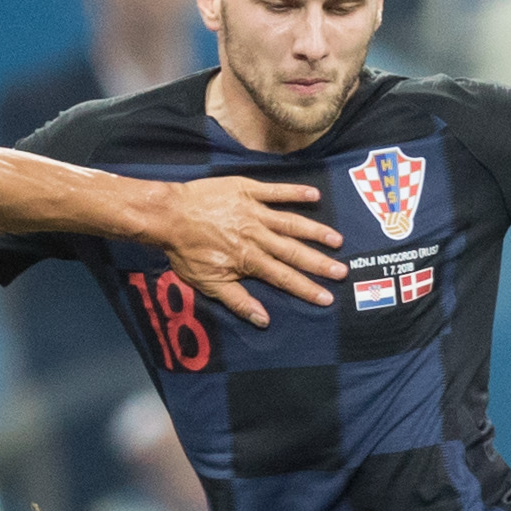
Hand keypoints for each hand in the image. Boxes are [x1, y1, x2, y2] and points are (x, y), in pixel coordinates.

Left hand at [150, 179, 344, 327]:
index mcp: (249, 260)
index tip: (327, 297)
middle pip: (294, 252)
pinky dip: (295, 192)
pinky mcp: (247, 191)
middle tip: (342, 271)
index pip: (284, 278)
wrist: (168, 215)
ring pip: (291, 223)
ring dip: (315, 231)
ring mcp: (254, 212)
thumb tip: (263, 320)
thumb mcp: (208, 283)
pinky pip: (276, 191)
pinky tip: (314, 196)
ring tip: (337, 240)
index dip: (307, 288)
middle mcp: (257, 237)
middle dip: (319, 264)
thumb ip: (238, 301)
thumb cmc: (185, 251)